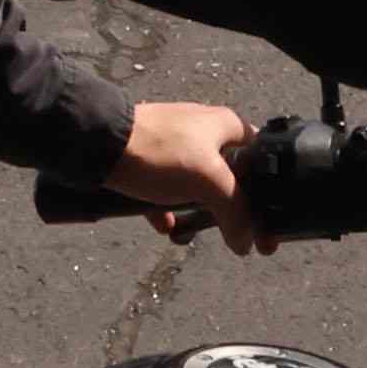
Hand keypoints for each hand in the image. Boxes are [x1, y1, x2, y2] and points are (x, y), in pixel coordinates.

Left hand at [101, 101, 265, 245]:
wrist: (98, 143)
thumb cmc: (160, 152)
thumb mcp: (209, 182)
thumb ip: (236, 212)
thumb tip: (245, 242)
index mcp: (225, 125)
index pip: (262, 156)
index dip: (268, 190)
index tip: (268, 221)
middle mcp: (203, 131)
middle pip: (229, 175)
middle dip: (230, 207)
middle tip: (234, 234)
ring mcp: (173, 144)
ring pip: (196, 184)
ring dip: (198, 211)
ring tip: (193, 231)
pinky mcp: (147, 159)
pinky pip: (166, 189)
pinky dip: (168, 209)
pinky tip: (166, 226)